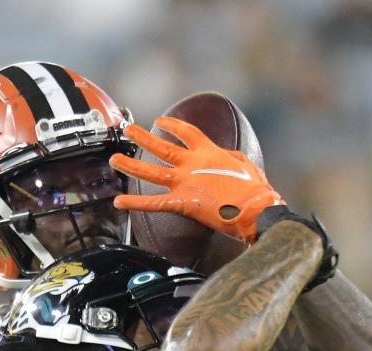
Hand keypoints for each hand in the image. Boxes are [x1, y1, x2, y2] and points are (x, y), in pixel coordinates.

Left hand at [111, 117, 284, 243]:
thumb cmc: (256, 191)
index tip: (161, 121)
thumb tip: (228, 158)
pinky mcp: (183, 202)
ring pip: (151, 171)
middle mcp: (193, 164)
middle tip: (128, 130)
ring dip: (130, 165)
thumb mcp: (245, 165)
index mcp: (209, 152)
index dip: (173, 126)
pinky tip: (119, 201)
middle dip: (143, 138)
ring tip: (114, 159)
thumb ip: (231, 158)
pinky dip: (135, 203)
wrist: (257, 208)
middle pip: (162, 147)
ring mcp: (185, 182)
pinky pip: (154, 203)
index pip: (186, 133)